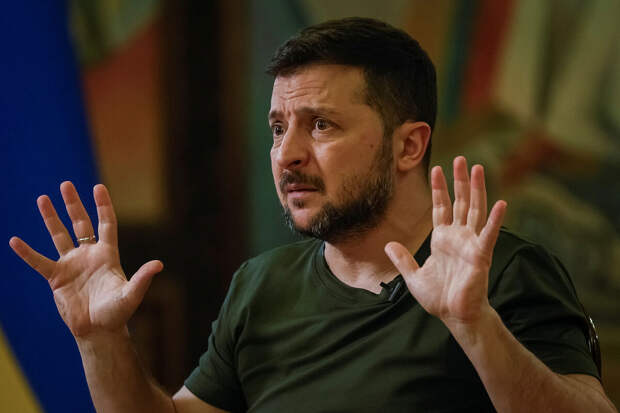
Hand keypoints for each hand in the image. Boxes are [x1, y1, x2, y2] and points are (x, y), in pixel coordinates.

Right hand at [9, 182, 161, 337]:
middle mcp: (89, 255)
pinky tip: (15, 241)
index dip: (103, 206)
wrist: (98, 331)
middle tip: (65, 185)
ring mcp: (72, 265)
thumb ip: (142, 278)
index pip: (106, 224)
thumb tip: (158, 264)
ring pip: (59, 236)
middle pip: (80, 224)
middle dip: (73, 204)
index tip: (98, 187)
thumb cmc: (118, 312)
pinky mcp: (57, 278)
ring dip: (51, 218)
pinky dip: (27, 253)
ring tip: (42, 198)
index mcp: (108, 255)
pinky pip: (39, 262)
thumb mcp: (131, 294)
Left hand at [385, 156, 505, 326]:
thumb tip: (388, 244)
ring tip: (478, 168)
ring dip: (477, 189)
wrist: (454, 316)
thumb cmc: (438, 298)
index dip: (440, 189)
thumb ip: (402, 259)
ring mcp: (471, 244)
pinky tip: (501, 202)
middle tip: (461, 159)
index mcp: (443, 239)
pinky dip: (496, 219)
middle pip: (460, 202)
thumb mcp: (413, 276)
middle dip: (460, 181)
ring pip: (475, 210)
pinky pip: (489, 234)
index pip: (441, 208)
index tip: (437, 168)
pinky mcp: (481, 254)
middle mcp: (459, 237)